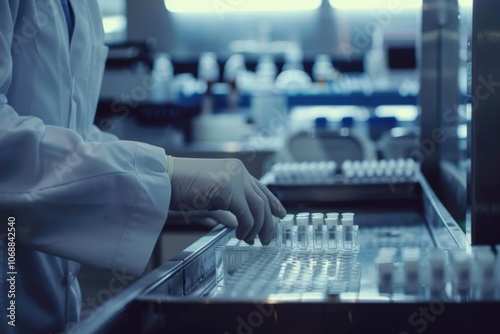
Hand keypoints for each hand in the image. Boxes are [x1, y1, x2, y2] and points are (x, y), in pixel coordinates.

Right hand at [167, 157, 286, 243]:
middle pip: (262, 199)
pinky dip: (247, 229)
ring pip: (259, 208)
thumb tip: (236, 223)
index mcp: (234, 169)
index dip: (272, 202)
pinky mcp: (229, 189)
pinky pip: (247, 215)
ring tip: (252, 241)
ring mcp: (235, 178)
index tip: (280, 214)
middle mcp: (238, 171)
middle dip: (268, 222)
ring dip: (259, 228)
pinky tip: (240, 236)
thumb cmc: (178, 189)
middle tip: (267, 239)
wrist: (161, 179)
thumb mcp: (208, 198)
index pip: (260, 187)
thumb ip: (225, 208)